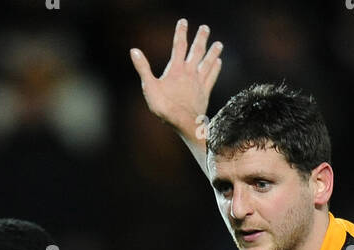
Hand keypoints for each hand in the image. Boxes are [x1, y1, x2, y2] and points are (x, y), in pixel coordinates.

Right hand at [130, 18, 222, 142]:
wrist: (183, 123)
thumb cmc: (164, 107)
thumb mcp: (149, 87)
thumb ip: (143, 68)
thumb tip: (134, 51)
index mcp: (176, 69)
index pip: (179, 46)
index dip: (181, 33)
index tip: (183, 22)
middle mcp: (189, 73)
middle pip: (197, 51)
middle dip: (201, 39)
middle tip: (205, 28)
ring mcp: (198, 83)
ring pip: (207, 63)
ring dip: (213, 53)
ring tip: (219, 44)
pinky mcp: (204, 93)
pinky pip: (211, 78)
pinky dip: (215, 69)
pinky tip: (218, 63)